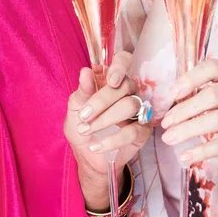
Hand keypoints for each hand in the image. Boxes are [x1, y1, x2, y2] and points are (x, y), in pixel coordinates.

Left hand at [64, 52, 151, 209]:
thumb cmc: (81, 127)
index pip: (124, 61)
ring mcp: (138, 110)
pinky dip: (112, 139)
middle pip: (126, 85)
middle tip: (84, 116)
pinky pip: (133, 131)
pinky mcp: (143, 131)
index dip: (121, 66)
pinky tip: (96, 145)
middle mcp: (128, 92)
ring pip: (130, 106)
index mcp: (111, 80)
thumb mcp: (75, 108)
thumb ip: (82, 91)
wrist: (86, 156)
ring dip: (106, 119)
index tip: (110, 80)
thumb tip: (85, 72)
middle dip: (102, 101)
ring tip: (86, 130)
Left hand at [160, 56, 217, 166]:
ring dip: (189, 129)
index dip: (191, 78)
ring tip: (170, 138)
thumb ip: (213, 89)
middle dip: (185, 109)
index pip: (214, 67)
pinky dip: (203, 151)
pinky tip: (186, 156)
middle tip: (166, 122)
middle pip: (213, 96)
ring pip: (217, 119)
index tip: (173, 93)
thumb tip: (175, 98)